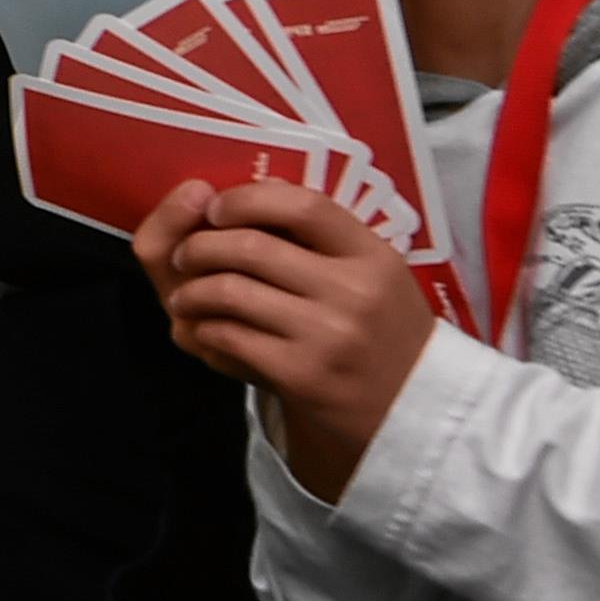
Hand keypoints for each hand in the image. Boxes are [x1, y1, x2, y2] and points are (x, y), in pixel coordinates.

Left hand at [134, 178, 438, 501]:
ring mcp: (327, 334)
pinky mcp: (302, 375)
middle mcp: (353, 290)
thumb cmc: (382, 330)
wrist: (414, 408)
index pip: (302, 205)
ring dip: (191, 291)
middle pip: (251, 246)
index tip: (217, 209)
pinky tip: (205, 331)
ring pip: (230, 291)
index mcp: (372, 255)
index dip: (246, 199)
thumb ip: (320, 238)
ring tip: (184, 298)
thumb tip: (253, 191)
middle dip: (199, 246)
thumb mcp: (373, 275)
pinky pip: (230, 336)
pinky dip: (204, 329)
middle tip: (185, 255)